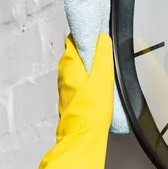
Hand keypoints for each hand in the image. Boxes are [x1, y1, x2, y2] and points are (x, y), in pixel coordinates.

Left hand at [0, 35, 113, 168]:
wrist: (83, 138)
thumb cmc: (93, 108)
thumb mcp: (103, 78)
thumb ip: (103, 56)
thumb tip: (102, 37)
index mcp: (69, 66)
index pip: (72, 41)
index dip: (83, 34)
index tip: (96, 30)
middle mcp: (63, 75)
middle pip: (72, 54)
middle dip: (85, 47)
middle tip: (103, 43)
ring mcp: (66, 89)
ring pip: (75, 68)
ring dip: (87, 62)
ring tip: (103, 60)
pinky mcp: (72, 100)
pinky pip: (78, 81)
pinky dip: (86, 75)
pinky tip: (99, 80)